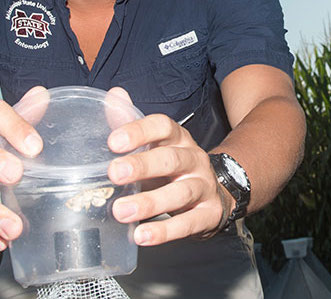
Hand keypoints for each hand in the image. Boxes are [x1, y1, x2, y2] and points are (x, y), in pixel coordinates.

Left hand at [104, 88, 226, 245]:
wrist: (217, 192)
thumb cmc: (172, 167)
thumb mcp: (154, 146)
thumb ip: (131, 124)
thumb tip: (113, 95)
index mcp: (177, 138)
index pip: (162, 126)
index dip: (139, 132)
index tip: (112, 142)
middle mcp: (194, 158)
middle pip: (170, 158)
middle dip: (142, 165)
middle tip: (113, 173)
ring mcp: (204, 187)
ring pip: (181, 192)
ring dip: (150, 202)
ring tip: (120, 212)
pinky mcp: (210, 214)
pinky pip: (189, 223)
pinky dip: (165, 231)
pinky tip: (142, 236)